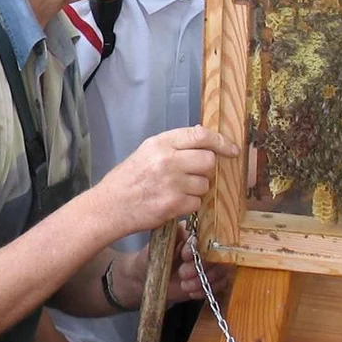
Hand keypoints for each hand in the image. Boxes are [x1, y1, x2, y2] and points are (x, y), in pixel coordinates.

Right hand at [89, 125, 240, 236]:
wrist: (109, 207)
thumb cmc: (127, 180)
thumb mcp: (145, 152)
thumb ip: (173, 145)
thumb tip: (202, 138)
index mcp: (160, 143)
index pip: (200, 135)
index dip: (221, 142)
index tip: (231, 149)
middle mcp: (167, 160)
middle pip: (208, 160)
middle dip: (205, 169)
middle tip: (191, 175)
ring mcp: (172, 183)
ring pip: (205, 183)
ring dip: (196, 189)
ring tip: (176, 191)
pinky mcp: (174, 204)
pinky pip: (197, 202)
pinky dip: (189, 205)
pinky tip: (173, 203)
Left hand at [109, 241, 233, 309]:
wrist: (145, 278)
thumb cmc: (150, 258)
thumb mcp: (158, 244)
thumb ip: (174, 236)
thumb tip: (188, 232)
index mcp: (194, 232)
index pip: (208, 237)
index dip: (198, 248)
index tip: (184, 256)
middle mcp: (206, 246)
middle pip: (218, 255)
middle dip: (200, 268)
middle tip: (182, 274)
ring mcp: (211, 263)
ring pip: (221, 272)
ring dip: (202, 281)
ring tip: (184, 285)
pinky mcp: (211, 279)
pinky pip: (220, 286)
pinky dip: (204, 290)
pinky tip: (189, 291)